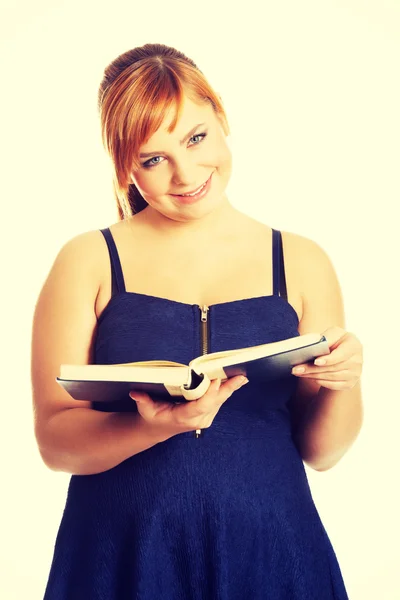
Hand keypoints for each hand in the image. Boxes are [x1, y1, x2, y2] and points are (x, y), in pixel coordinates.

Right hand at [129, 376, 248, 437]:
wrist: (159, 428)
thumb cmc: (154, 417)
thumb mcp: (145, 410)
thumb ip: (142, 400)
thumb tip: (136, 393)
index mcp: (184, 418)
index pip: (200, 405)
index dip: (210, 393)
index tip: (216, 380)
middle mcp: (198, 419)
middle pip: (215, 402)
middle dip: (228, 389)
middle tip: (240, 377)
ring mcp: (205, 418)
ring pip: (220, 401)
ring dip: (230, 388)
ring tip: (241, 376)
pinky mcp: (209, 413)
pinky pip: (219, 400)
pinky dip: (227, 390)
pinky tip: (236, 380)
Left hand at [291, 326, 362, 390]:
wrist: (343, 352)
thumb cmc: (335, 340)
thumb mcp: (332, 334)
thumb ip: (326, 338)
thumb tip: (313, 346)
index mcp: (354, 345)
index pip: (341, 355)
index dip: (328, 359)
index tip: (316, 361)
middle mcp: (357, 360)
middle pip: (332, 367)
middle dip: (312, 368)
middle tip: (297, 369)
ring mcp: (355, 374)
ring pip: (331, 377)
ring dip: (313, 375)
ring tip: (299, 372)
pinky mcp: (350, 383)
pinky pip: (333, 385)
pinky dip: (320, 381)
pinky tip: (310, 377)